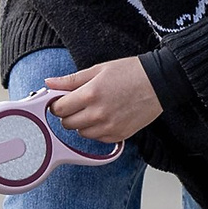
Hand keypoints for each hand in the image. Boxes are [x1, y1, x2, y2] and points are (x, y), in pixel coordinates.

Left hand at [43, 57, 162, 141]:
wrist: (159, 83)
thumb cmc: (130, 72)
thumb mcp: (98, 69)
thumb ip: (71, 80)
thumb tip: (48, 83)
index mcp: (90, 95)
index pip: (58, 109)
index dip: (57, 104)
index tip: (61, 100)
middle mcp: (98, 114)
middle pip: (67, 124)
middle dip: (68, 114)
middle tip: (78, 103)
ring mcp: (109, 127)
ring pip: (81, 133)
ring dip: (82, 123)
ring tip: (94, 109)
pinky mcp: (119, 135)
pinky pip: (97, 138)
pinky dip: (97, 130)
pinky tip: (105, 117)